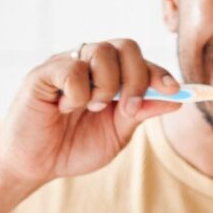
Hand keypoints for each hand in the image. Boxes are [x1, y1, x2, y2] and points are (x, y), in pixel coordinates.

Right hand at [0, 39, 181, 185]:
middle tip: (128, 109)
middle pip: (126, 46)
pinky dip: (78, 93)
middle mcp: (90, 64)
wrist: (36, 166)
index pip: (141, 61)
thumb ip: (142, 113)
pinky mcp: (43, 73)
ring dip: (106, 86)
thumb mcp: (117, 134)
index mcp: (111, 76)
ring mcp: (66, 64)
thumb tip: (176, 98)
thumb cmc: (74, 147)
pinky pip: (72, 68)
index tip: (175, 91)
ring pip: (101, 51)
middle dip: (137, 78)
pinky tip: (65, 108)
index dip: (160, 74)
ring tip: (92, 108)